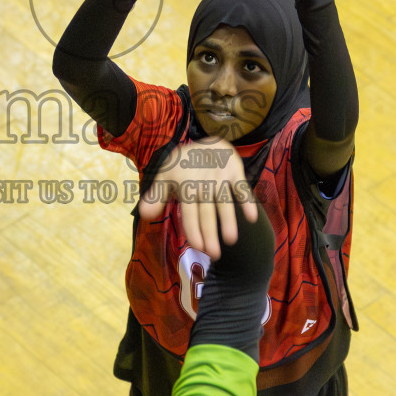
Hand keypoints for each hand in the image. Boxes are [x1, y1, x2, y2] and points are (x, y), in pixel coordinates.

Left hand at [138, 137, 258, 258]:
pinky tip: (251, 218)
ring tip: (231, 240)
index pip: (189, 212)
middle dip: (209, 233)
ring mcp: (220, 177)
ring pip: (224, 202)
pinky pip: (242, 187)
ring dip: (228, 220)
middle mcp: (203, 183)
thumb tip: (144, 215)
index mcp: (185, 186)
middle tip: (213, 254)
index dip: (193, 230)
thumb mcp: (166, 176)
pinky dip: (247, 201)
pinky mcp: (234, 171)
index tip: (198, 247)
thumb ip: (156, 196)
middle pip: (206, 212)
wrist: (208, 141)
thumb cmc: (185, 165)